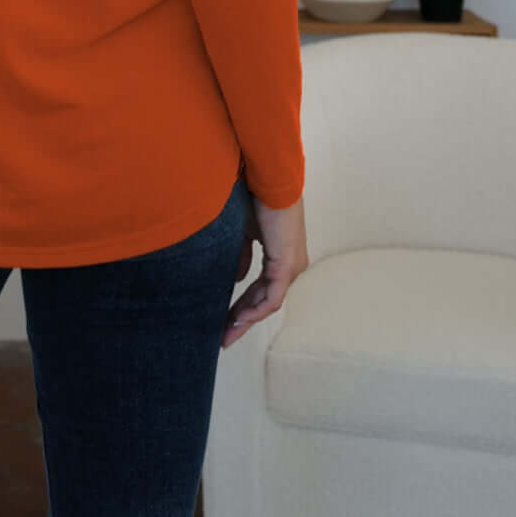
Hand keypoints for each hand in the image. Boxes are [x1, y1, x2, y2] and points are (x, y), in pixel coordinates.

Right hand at [221, 189, 308, 349]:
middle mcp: (291, 265)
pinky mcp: (287, 264)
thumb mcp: (243, 232)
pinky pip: (272, 296)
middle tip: (223, 338)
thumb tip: (236, 279)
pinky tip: (239, 318)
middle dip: (241, 320)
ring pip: (268, 303)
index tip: (224, 321)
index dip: (242, 306)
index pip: (261, 290)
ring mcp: (292, 266)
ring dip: (246, 319)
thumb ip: (241, 256)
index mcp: (281, 256)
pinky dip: (255, 309)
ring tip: (226, 333)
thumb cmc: (256, 197)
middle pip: (265, 302)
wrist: (267, 178)